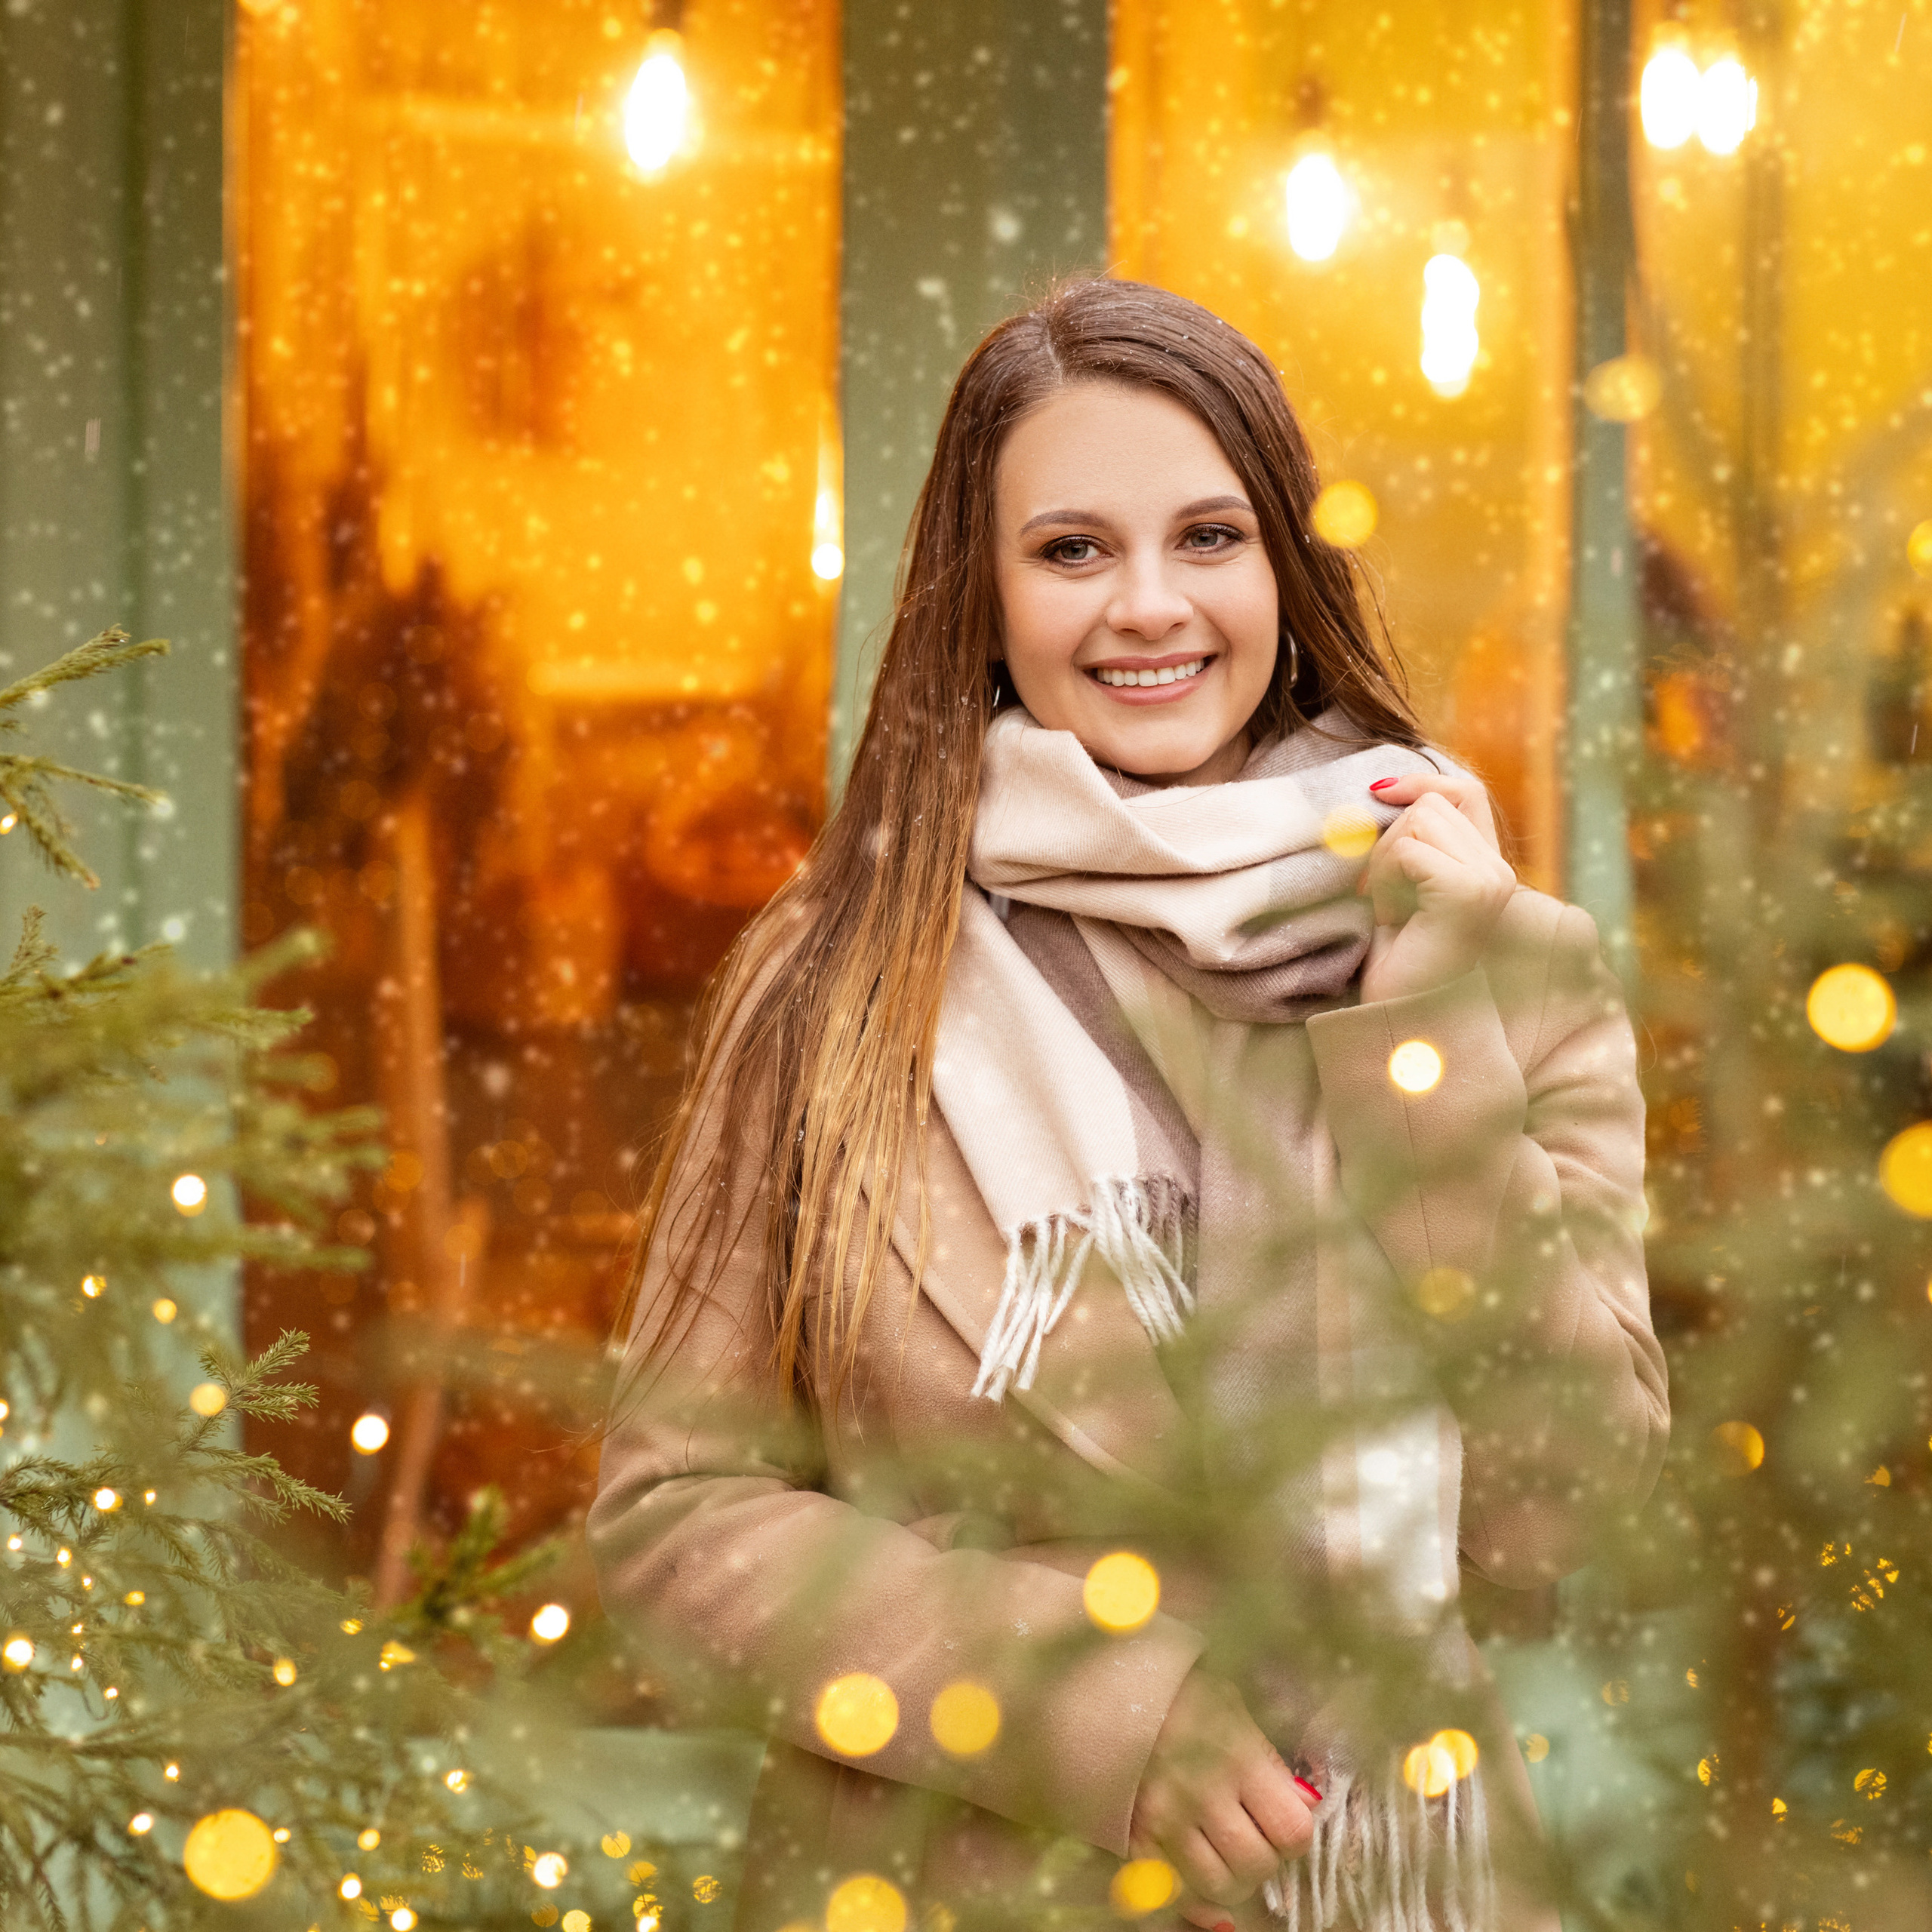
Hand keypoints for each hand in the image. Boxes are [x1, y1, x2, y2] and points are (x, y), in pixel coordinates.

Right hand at [1130, 1671, 1313, 1926]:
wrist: (1110, 1692)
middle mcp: (1203, 1795)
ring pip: (1219, 1886)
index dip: (1294, 1833)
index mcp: (1237, 1758)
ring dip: (1232, 1877)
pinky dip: (1197, 1900)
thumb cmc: (1181, 1695)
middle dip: (1264, 1857)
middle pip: (1257, 1865)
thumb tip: (1306, 1805)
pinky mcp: (1136, 1838)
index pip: (1292, 1830)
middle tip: (1254, 1835)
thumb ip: (1270, 1761)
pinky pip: (1177, 1894)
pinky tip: (1204, 1883)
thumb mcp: (1234, 1710)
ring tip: (1225, 1851)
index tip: (1284, 1820)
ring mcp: (1166, 1822)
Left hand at [1357, 769, 1515, 1005]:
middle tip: (1384, 900)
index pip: (1465, 792)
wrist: (1400, 1019)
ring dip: (1385, 864)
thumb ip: (1409, 841)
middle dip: (1390, 843)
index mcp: (1489, 867)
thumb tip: (1382, 787)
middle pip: (1432, 803)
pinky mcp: (1469, 891)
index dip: (1421, 782)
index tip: (1379, 791)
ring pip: (1418, 821)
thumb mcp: (1401, 888)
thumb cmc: (1395, 961)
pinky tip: (1393, 919)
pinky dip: (1385, 882)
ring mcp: (1491, 879)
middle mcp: (1501, 871)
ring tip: (1391, 911)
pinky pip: (1407, 851)